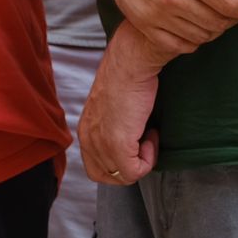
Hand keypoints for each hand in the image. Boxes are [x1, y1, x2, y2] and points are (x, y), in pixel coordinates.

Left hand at [78, 26, 161, 184]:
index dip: (118, 162)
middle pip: (107, 176)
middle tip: (144, 144)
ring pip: (122, 176)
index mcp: (85, 129)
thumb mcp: (112, 104)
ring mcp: (101, 144)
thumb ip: (113, 124)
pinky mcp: (117, 144)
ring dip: (142, 161)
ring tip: (149, 135)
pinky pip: (135, 171)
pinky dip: (149, 160)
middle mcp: (88, 139)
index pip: (95, 167)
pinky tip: (152, 135)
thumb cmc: (127, 74)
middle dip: (129, 167)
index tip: (134, 141)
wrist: (131, 61)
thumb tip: (131, 137)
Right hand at [90, 0, 237, 54]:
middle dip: (231, 19)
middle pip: (218, 23)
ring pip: (200, 36)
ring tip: (215, 17)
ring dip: (213, 30)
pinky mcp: (145, 25)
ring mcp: (158, 14)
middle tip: (232, 10)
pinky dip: (192, 42)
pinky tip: (195, 27)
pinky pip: (178, 46)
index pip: (231, 4)